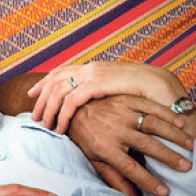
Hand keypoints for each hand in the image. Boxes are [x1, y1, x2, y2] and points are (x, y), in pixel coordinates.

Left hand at [28, 62, 185, 133]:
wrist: (162, 86)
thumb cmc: (143, 92)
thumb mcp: (116, 89)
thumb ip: (101, 91)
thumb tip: (89, 101)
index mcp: (93, 67)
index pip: (61, 71)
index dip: (44, 82)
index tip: (32, 93)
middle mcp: (90, 68)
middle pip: (54, 80)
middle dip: (41, 98)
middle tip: (34, 116)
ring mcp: (92, 74)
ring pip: (58, 91)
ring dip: (49, 109)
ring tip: (44, 126)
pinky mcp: (96, 85)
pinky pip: (71, 101)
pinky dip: (62, 116)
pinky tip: (60, 128)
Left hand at [66, 95, 194, 195]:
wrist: (73, 108)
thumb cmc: (85, 137)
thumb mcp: (94, 160)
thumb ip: (113, 177)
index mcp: (105, 148)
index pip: (130, 168)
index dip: (147, 181)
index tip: (165, 192)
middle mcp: (115, 130)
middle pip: (147, 145)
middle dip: (169, 157)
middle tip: (187, 167)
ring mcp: (122, 113)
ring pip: (152, 123)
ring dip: (173, 134)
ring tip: (191, 145)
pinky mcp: (126, 99)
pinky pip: (150, 105)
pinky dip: (167, 113)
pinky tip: (181, 122)